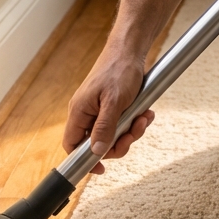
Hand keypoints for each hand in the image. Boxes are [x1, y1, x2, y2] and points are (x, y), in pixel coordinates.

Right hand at [62, 45, 154, 174]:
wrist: (130, 49)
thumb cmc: (119, 70)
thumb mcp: (114, 101)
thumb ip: (104, 128)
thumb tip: (96, 153)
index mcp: (79, 111)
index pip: (72, 145)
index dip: (84, 160)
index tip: (101, 169)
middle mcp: (87, 112)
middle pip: (98, 143)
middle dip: (120, 141)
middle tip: (135, 130)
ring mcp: (100, 109)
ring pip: (113, 134)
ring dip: (132, 130)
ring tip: (144, 118)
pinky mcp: (113, 105)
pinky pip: (122, 123)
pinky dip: (135, 121)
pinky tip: (146, 113)